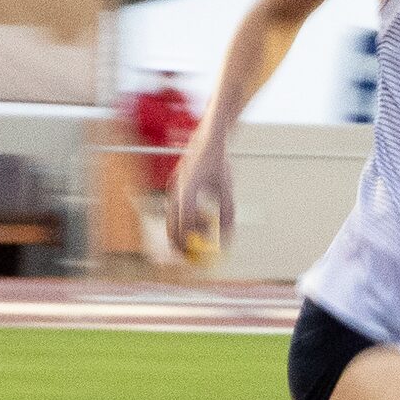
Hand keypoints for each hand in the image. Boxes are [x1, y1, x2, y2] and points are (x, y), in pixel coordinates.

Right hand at [168, 141, 232, 259]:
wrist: (208, 140)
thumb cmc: (220, 164)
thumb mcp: (227, 190)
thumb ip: (227, 214)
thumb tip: (226, 239)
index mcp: (188, 189)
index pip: (185, 222)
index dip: (194, 237)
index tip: (205, 246)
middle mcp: (176, 190)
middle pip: (171, 225)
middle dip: (179, 244)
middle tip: (191, 259)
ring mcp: (172, 188)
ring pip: (171, 220)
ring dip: (183, 233)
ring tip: (198, 239)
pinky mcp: (174, 187)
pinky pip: (175, 211)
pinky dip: (184, 222)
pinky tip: (199, 219)